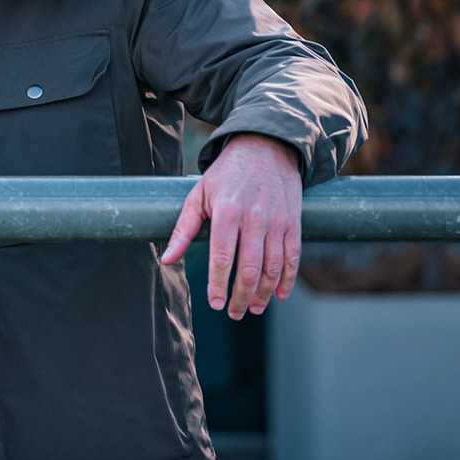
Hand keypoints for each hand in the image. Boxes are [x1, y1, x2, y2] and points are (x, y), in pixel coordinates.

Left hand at [159, 133, 301, 318]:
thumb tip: (166, 260)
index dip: (219, 284)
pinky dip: (287, 280)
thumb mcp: (198, 194)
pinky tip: (279, 295)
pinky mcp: (294, 223)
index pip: (222, 257)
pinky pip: (293, 258)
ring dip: (264, 294)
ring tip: (253, 309)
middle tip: (233, 312)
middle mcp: (254, 218)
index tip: (215, 304)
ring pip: (273, 268)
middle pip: (249, 268)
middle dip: (241, 296)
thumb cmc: (227, 174)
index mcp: (227, 211)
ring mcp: (277, 222)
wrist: (266, 147)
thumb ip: (183, 229)